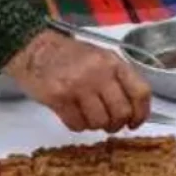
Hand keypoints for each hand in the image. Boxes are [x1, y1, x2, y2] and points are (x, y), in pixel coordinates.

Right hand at [4, 29, 150, 132]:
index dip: (141, 113)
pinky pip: (77, 124)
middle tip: (108, 124)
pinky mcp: (59, 97)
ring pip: (99, 122)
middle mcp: (99, 72)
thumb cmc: (69, 55)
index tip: (135, 123)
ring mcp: (79, 85)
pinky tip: (72, 114)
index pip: (140, 91)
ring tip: (87, 115)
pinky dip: (77, 125)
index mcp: (113, 61)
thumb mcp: (100, 57)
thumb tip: (133, 110)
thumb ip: (117, 78)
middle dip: (116, 124)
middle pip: (121, 112)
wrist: (34, 49)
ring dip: (95, 125)